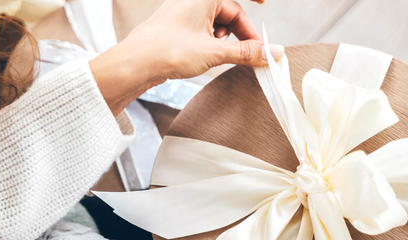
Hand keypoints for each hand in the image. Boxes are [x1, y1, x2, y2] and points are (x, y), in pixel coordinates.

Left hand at [90, 0, 283, 114]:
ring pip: (214, 24)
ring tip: (217, 56)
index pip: (238, 4)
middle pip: (228, 14)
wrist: (134, 64)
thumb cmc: (167, 51)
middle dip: (239, 34)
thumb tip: (273, 52)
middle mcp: (192, 1)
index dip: (254, 8)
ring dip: (223, 41)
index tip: (266, 12)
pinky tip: (204, 58)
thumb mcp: (214, 52)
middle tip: (250, 55)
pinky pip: (201, 31)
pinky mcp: (175, 28)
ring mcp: (182, 13)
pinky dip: (210, 44)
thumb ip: (246, 52)